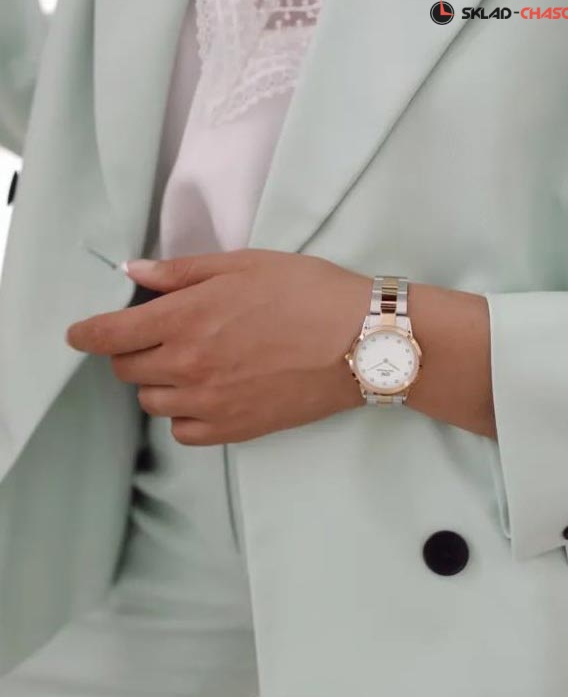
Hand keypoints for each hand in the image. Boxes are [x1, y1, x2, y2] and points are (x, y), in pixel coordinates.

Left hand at [66, 249, 370, 444]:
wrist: (360, 341)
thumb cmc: (306, 292)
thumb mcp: (244, 265)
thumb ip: (182, 272)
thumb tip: (134, 273)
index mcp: (186, 319)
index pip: (110, 335)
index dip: (85, 333)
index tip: (78, 334)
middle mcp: (189, 366)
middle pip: (126, 370)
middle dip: (128, 352)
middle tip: (153, 337)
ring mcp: (210, 403)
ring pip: (152, 401)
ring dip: (156, 382)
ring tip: (185, 364)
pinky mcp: (235, 429)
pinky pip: (183, 431)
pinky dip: (183, 414)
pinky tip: (204, 395)